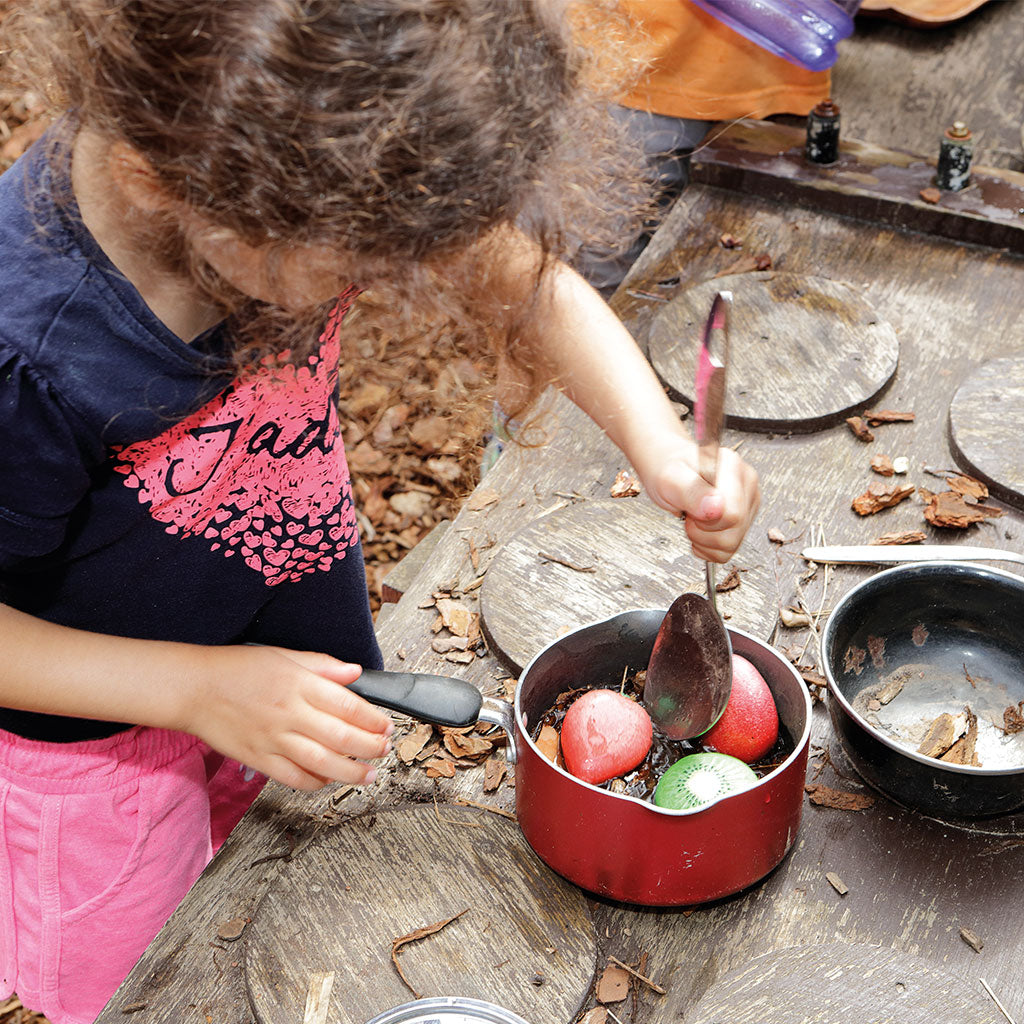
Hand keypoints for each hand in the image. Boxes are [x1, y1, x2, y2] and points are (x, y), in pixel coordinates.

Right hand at [178, 645, 393, 789]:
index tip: (386, 725)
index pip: (348, 705)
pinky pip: (292, 777)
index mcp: (298, 684)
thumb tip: (355, 673)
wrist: (193, 688)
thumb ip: (322, 665)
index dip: (373, 719)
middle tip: (384, 749)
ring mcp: (273, 739)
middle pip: (341, 737)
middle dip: (370, 747)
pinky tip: (328, 779)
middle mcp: (288, 713)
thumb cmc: (237, 668)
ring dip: (351, 772)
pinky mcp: (258, 759)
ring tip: (368, 775)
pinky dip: (315, 782)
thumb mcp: (283, 655)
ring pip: (321, 762)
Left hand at [637, 437, 759, 562]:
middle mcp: (745, 485)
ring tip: (694, 519)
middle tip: (689, 513)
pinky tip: (700, 530)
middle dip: (703, 531)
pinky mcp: (743, 520)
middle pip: (734, 533)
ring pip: (732, 545)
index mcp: (732, 468)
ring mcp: (747, 504)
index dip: (707, 521)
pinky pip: (728, 550)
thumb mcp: (670, 479)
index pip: (733, 515)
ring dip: (704, 540)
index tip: (692, 509)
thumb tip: (717, 509)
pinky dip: (707, 547)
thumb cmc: (668, 470)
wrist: (668, 469)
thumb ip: (692, 492)